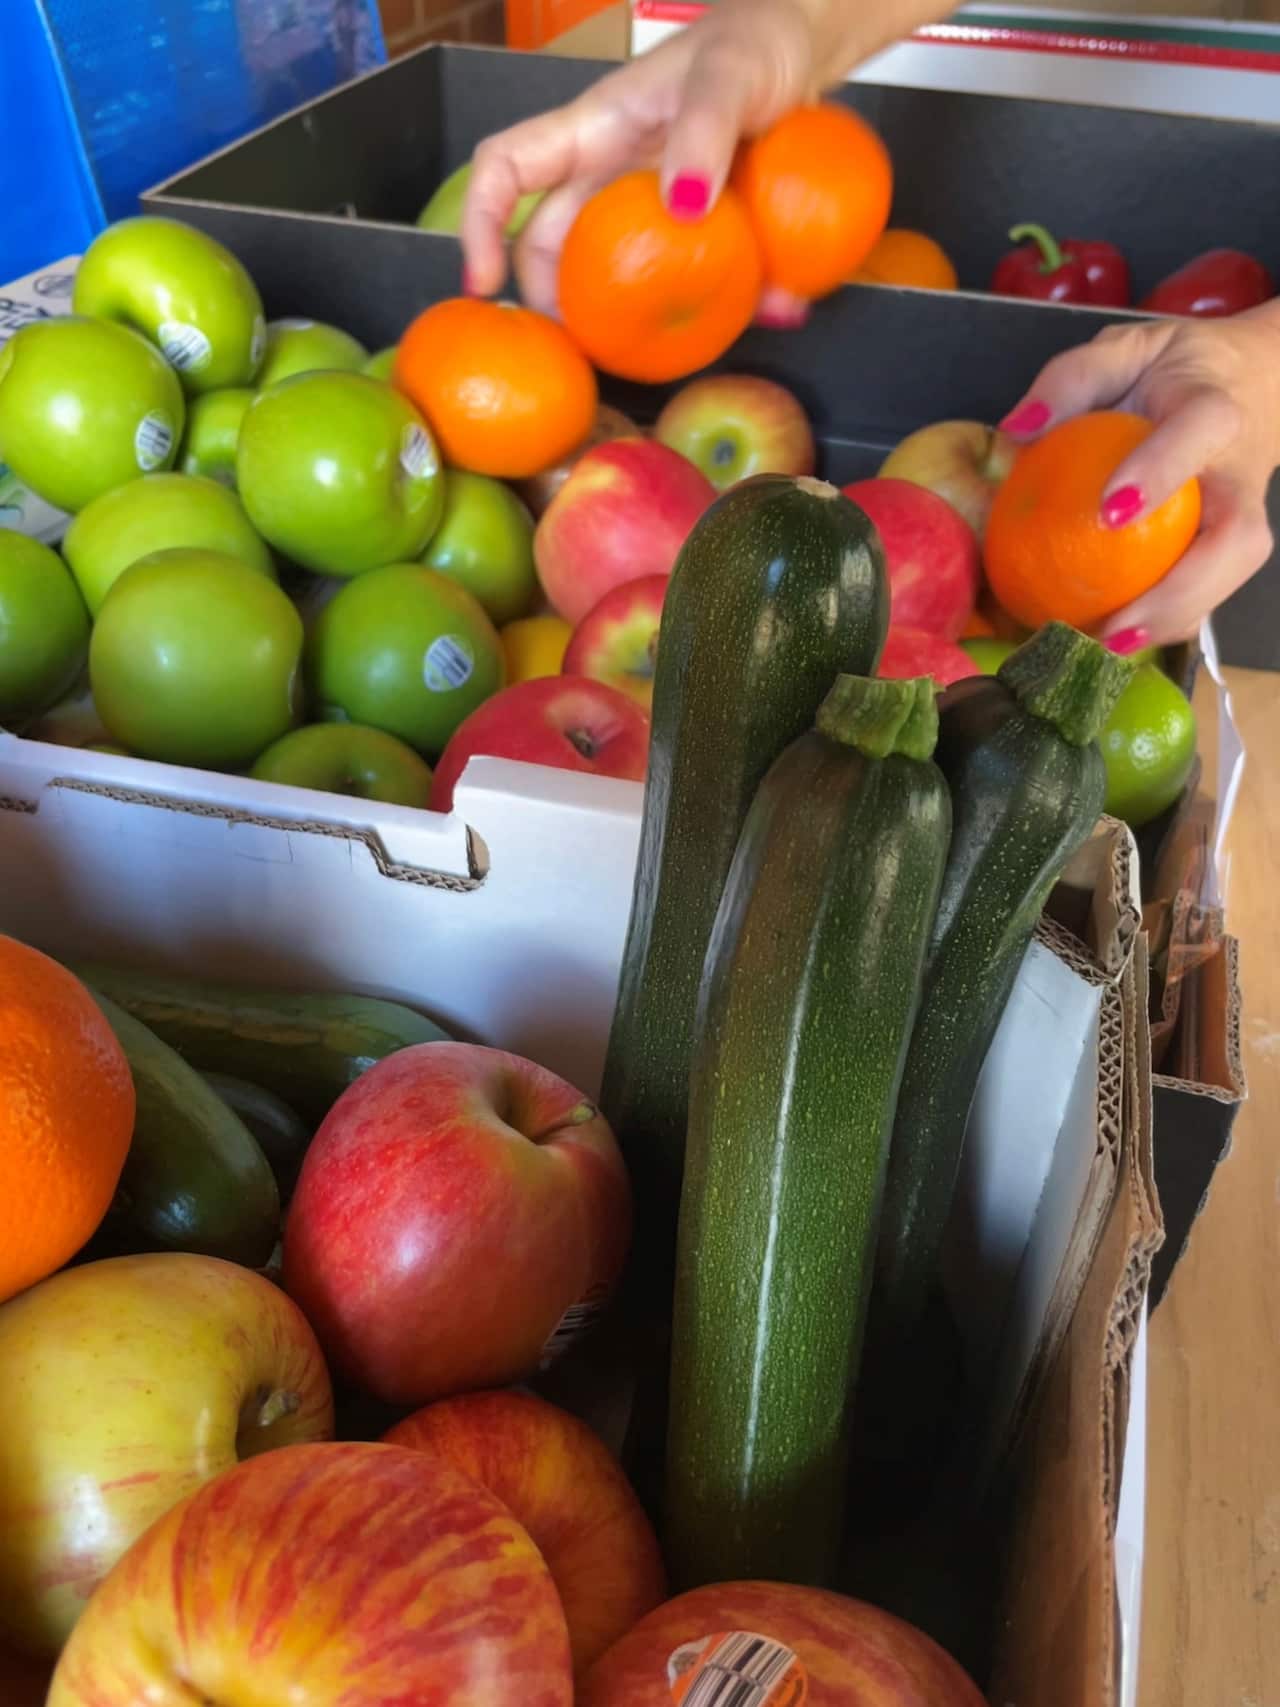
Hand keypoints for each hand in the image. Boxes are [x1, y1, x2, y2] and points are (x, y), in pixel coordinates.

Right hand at [462, 0, 820, 316]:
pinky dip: (715, 306)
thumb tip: (683, 205)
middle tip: (575, 351)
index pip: (507, 169)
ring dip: (622, 322)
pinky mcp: (698, 233)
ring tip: (646, 358)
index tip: (483, 284)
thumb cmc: (755, 42)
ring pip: (612, 276)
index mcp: (594, 130)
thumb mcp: (730, 73)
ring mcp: (652, 209)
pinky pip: (691, 278)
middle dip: (551, 303)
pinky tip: (754, 315)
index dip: (480, 222)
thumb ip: (705, 130)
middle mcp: (610, 175)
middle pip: (549, 247)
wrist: (803, 49)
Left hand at [1000, 304, 1279, 647]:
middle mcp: (1240, 472)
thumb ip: (1073, 378)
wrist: (1253, 378)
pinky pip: (1206, 591)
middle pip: (1238, 539)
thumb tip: (1016, 429)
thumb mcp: (1126, 347)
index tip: (1111, 512)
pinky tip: (1111, 641)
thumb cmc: (1176, 368)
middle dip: (1183, 590)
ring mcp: (1242, 515)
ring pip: (1229, 577)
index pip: (1200, 433)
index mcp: (1214, 407)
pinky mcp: (1229, 548)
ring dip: (1173, 620)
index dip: (1162, 471)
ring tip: (1107, 648)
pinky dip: (1164, 622)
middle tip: (1116, 623)